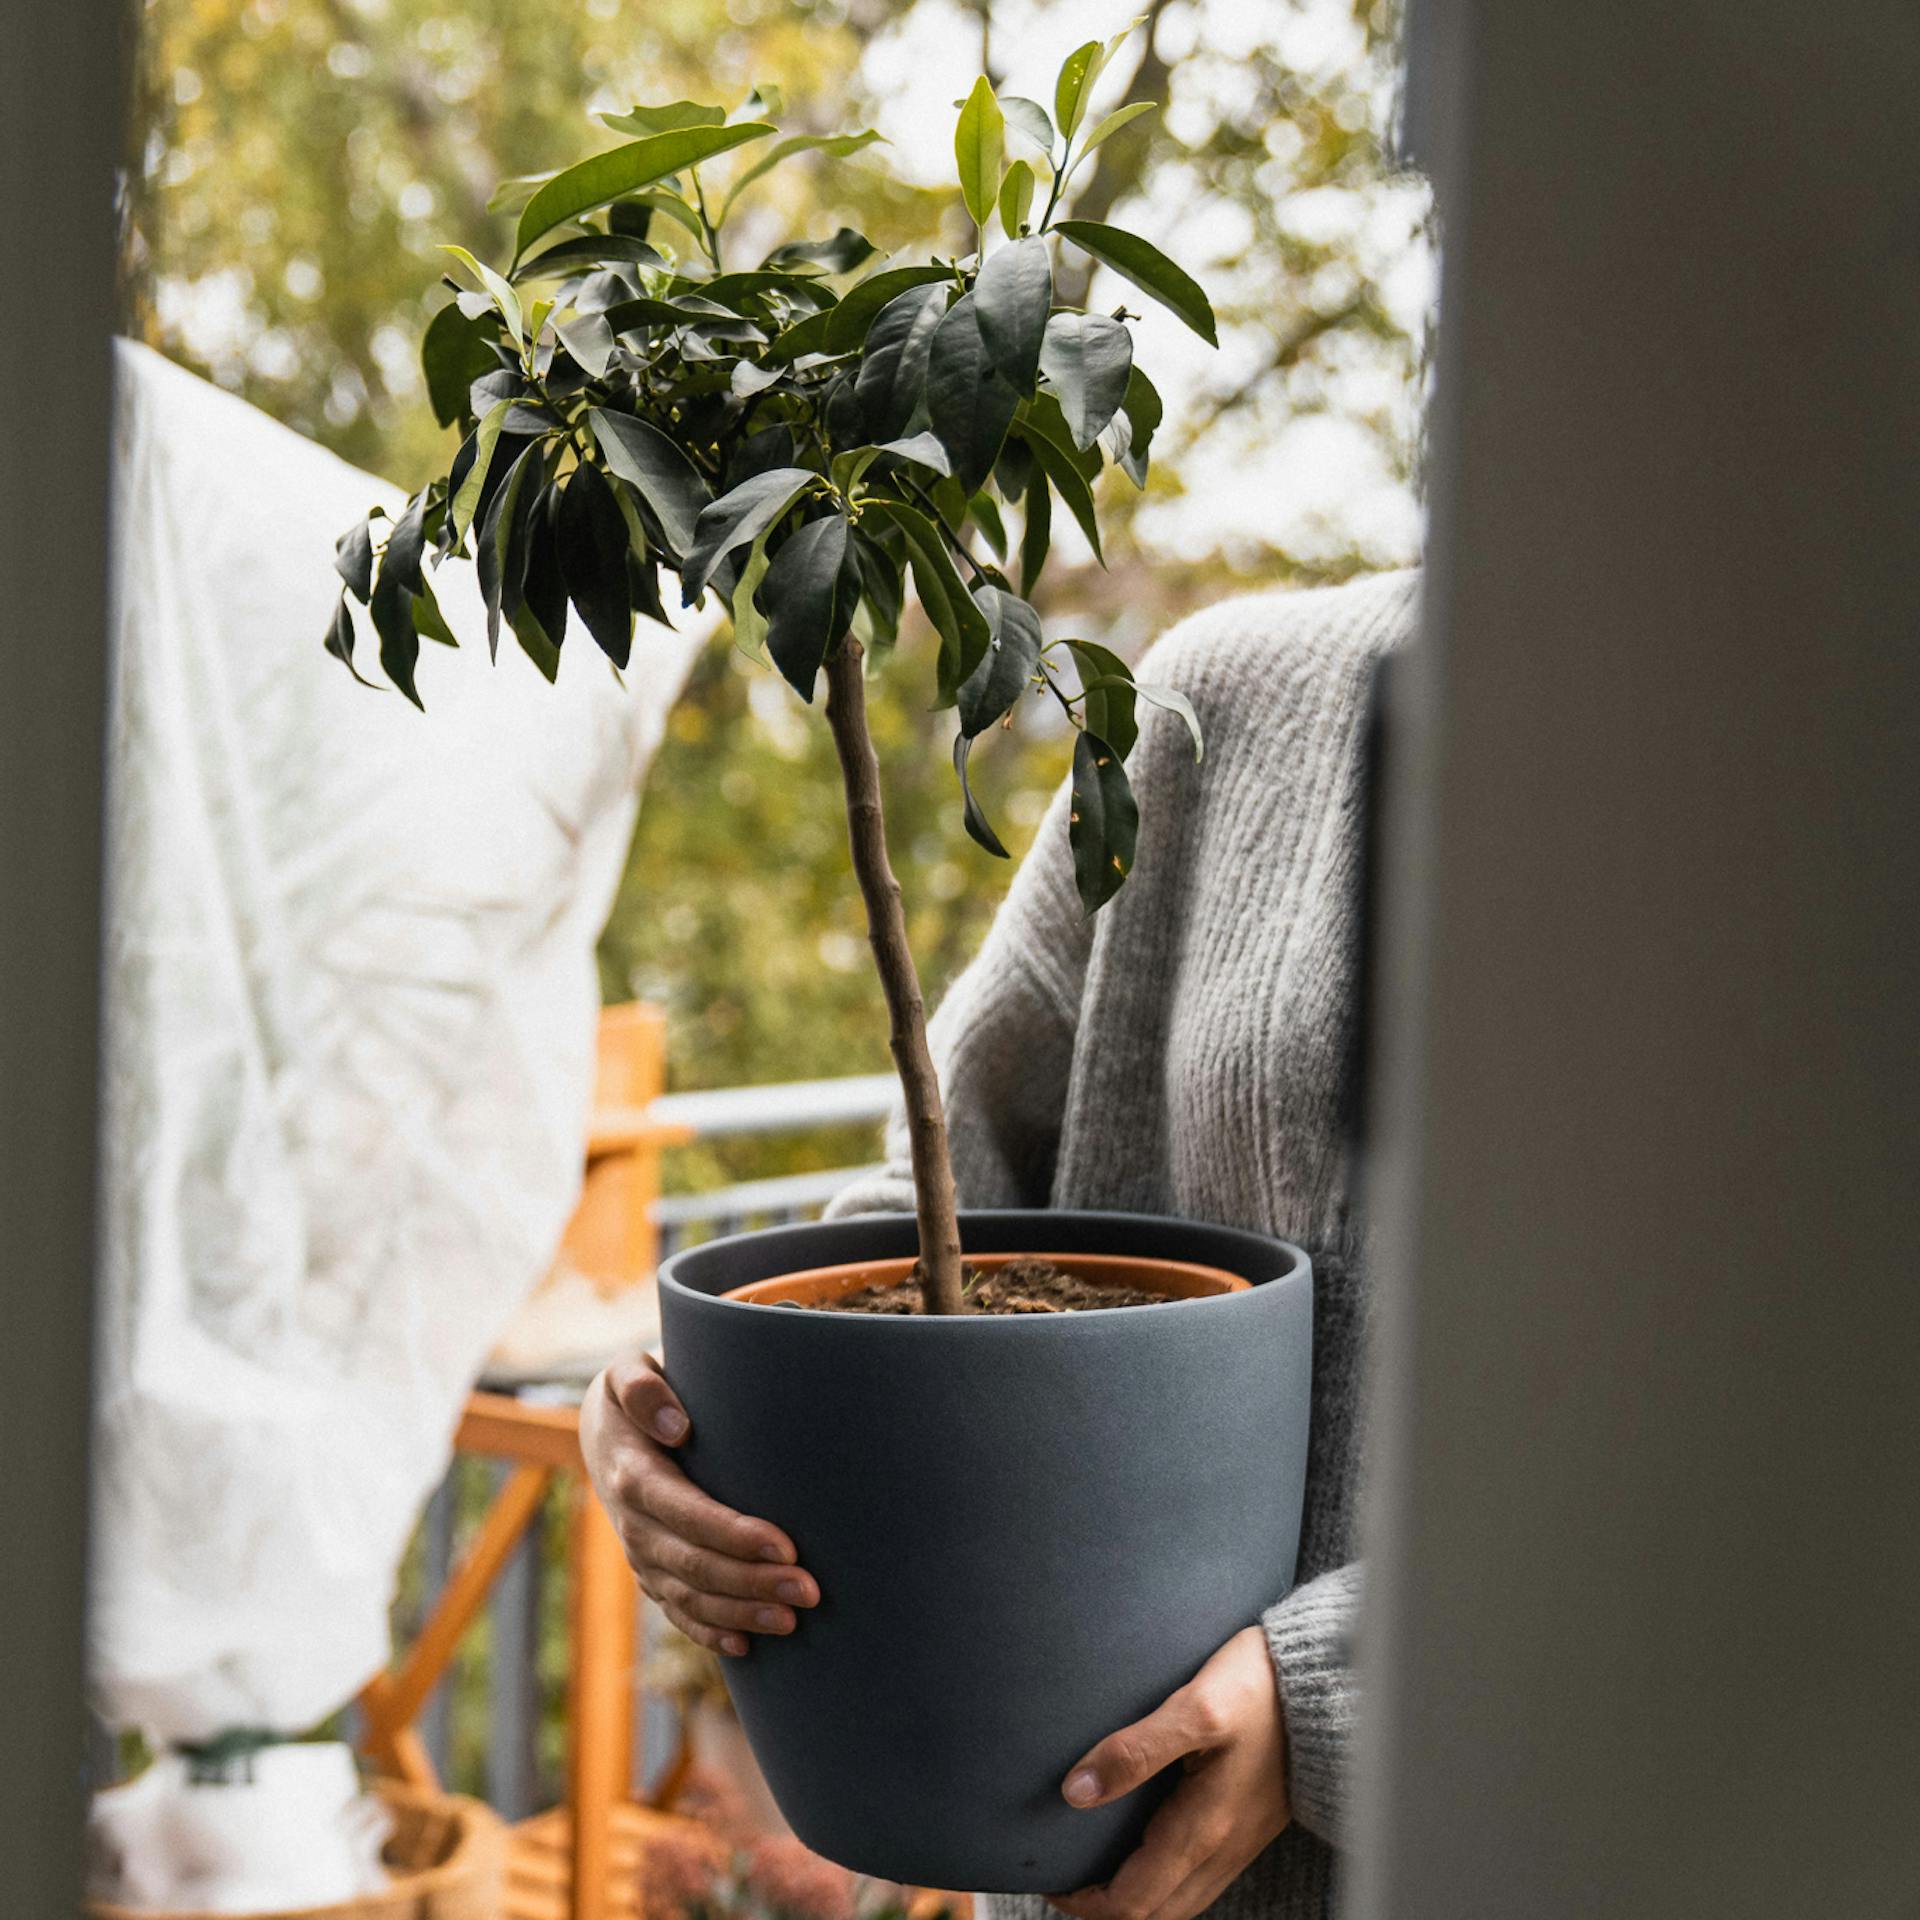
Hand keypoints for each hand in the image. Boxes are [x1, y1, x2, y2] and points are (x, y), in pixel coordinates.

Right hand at [580, 1353, 818, 1657]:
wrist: (603, 1430)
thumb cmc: (634, 1394)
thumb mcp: (627, 1371)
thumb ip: (644, 1388)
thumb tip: (678, 1426)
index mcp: (632, 1477)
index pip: (686, 1514)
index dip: (734, 1535)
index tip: (786, 1545)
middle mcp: (634, 1525)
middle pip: (694, 1566)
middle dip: (753, 1582)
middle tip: (809, 1591)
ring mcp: (641, 1555)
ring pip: (690, 1598)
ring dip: (741, 1613)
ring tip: (793, 1620)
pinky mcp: (651, 1572)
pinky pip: (677, 1612)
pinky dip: (710, 1632)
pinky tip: (749, 1646)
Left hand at [1048, 1626, 1290, 1919]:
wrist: (1326, 1683)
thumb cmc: (1261, 1688)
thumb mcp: (1196, 1708)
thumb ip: (1136, 1750)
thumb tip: (1076, 1790)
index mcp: (1203, 1831)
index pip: (1131, 1904)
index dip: (1083, 1903)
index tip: (1049, 1876)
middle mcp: (1221, 1850)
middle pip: (1153, 1915)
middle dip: (1102, 1909)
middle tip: (1064, 1876)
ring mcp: (1236, 1842)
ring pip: (1175, 1902)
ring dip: (1132, 1898)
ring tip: (1092, 1866)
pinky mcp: (1245, 1826)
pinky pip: (1195, 1878)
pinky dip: (1159, 1880)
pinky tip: (1140, 1844)